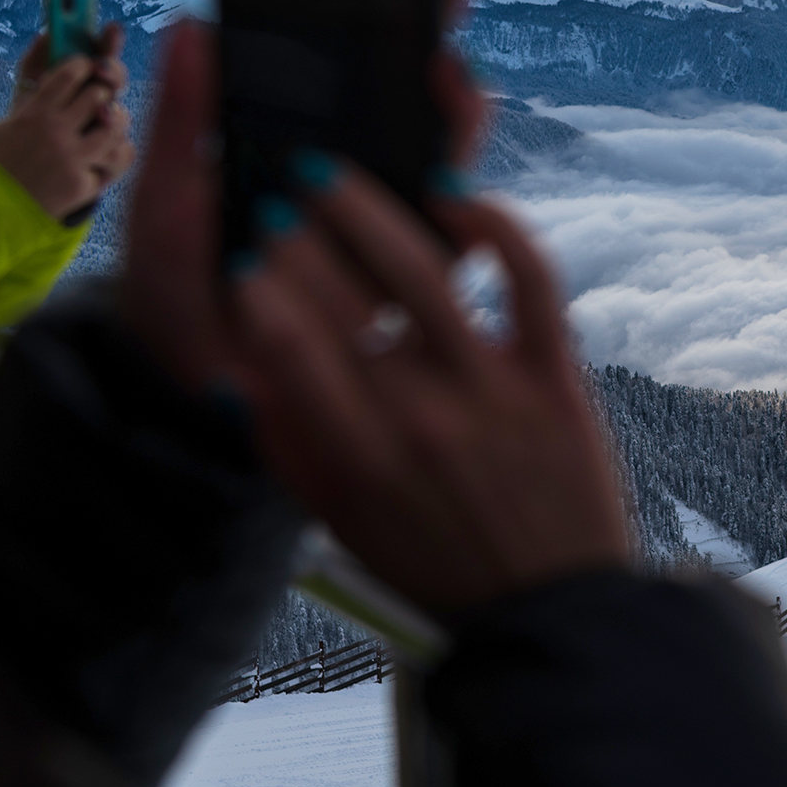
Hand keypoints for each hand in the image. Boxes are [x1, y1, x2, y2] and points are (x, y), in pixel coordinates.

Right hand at [0, 25, 135, 219]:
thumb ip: (20, 93)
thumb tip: (44, 39)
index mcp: (32, 114)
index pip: (70, 73)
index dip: (82, 64)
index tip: (84, 65)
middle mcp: (56, 134)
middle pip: (98, 95)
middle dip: (101, 90)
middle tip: (99, 94)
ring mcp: (73, 160)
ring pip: (114, 126)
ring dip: (115, 119)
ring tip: (109, 120)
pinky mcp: (84, 185)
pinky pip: (117, 159)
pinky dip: (119, 151)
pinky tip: (112, 148)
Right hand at [123, 23, 629, 614]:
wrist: (548, 613)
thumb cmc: (434, 561)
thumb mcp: (340, 518)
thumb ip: (290, 444)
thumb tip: (237, 369)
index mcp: (354, 458)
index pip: (285, 348)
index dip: (251, 288)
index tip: (233, 251)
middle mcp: (417, 417)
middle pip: (340, 297)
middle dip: (293, 232)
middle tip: (273, 192)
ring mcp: (490, 390)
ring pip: (419, 268)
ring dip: (364, 207)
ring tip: (328, 173)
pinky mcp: (553, 374)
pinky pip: (526, 275)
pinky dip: (491, 222)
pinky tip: (455, 194)